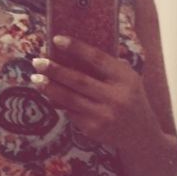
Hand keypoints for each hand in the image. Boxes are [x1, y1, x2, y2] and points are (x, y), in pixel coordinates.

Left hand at [30, 35, 151, 148]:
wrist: (141, 136)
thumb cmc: (130, 99)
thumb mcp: (128, 79)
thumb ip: (107, 66)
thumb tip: (72, 51)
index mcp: (126, 78)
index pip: (97, 59)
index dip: (76, 48)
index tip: (57, 39)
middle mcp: (116, 97)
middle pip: (79, 80)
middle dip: (55, 70)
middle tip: (37, 61)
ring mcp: (104, 115)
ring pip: (70, 98)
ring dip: (50, 87)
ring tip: (35, 78)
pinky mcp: (94, 129)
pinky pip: (71, 112)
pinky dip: (59, 102)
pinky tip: (49, 94)